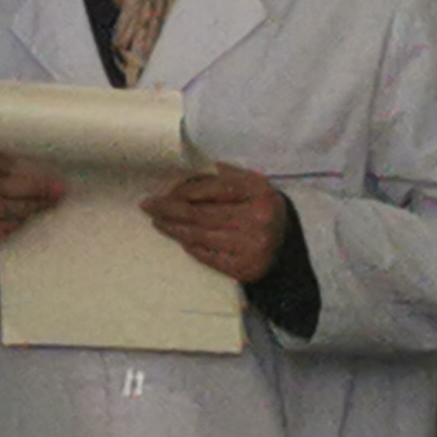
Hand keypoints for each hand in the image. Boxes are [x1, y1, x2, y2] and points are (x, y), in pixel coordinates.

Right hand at [0, 146, 65, 249]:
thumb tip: (41, 157)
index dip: (21, 166)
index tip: (48, 170)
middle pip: (1, 187)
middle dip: (34, 189)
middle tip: (57, 189)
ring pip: (0, 210)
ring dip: (28, 208)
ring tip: (46, 203)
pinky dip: (11, 225)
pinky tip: (23, 219)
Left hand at [140, 163, 293, 284]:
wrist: (288, 250)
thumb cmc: (264, 211)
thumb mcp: (256, 187)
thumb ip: (231, 176)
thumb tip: (203, 167)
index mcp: (260, 193)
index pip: (213, 189)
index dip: (184, 190)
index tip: (163, 192)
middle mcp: (257, 220)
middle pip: (202, 213)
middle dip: (169, 209)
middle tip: (147, 206)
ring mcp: (251, 247)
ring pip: (200, 235)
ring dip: (174, 228)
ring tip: (157, 221)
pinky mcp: (244, 268)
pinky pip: (208, 256)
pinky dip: (191, 247)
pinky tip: (179, 239)